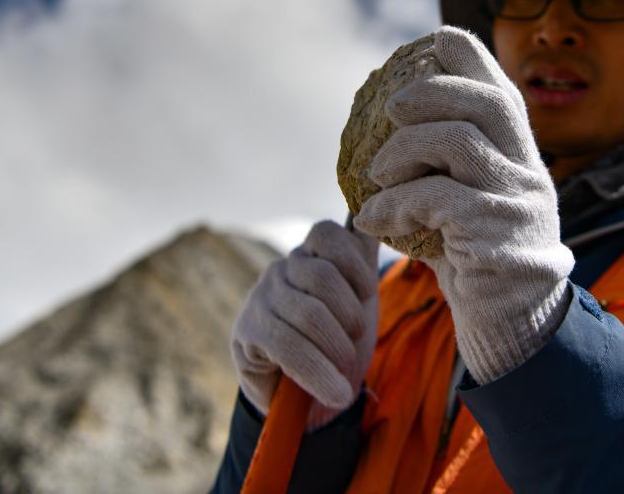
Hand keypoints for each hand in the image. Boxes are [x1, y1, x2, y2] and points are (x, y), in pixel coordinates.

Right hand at [230, 220, 378, 428]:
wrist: (305, 400)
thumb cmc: (334, 343)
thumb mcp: (356, 299)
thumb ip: (362, 261)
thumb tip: (376, 223)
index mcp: (309, 255)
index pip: (326, 233)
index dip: (354, 263)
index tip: (367, 295)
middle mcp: (281, 270)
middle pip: (322, 276)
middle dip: (350, 314)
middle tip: (357, 339)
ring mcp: (261, 300)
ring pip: (309, 314)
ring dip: (337, 349)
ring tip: (346, 373)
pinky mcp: (247, 333)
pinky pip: (289, 348)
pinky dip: (320, 374)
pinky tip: (336, 394)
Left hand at [353, 26, 573, 383]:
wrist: (511, 323)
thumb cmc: (475, 254)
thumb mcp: (468, 198)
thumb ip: (448, 161)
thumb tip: (392, 114)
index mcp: (521, 155)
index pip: (502, 88)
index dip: (468, 57)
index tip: (432, 43)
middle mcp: (528, 170)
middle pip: (486, 102)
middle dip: (430, 92)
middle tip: (390, 110)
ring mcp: (518, 202)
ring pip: (458, 142)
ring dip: (402, 152)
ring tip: (374, 177)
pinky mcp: (498, 237)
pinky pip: (437, 200)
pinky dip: (393, 205)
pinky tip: (372, 221)